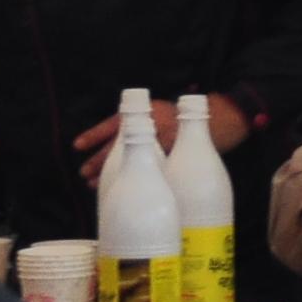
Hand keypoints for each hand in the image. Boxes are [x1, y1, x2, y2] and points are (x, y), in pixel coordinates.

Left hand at [73, 95, 246, 184]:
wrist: (225, 119)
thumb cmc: (192, 122)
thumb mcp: (167, 116)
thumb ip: (148, 128)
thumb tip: (122, 146)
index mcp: (149, 112)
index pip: (114, 123)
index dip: (94, 135)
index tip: (76, 146)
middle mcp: (154, 124)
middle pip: (118, 144)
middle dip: (98, 160)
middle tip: (84, 174)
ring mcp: (166, 141)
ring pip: (131, 159)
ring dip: (110, 173)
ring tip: (93, 185)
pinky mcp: (178, 156)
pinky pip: (153, 170)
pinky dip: (138, 180)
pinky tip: (126, 189)